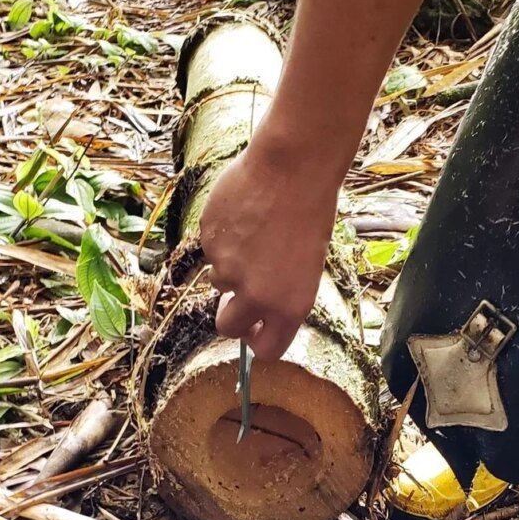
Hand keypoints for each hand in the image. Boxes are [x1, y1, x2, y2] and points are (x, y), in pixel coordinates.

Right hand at [199, 133, 338, 360]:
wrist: (292, 169)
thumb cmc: (311, 212)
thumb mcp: (307, 264)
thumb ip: (281, 293)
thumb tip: (257, 308)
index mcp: (289, 306)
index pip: (266, 350)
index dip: (257, 341)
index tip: (255, 330)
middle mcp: (256, 295)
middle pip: (228, 326)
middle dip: (231, 315)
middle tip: (239, 294)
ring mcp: (227, 269)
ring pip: (218, 280)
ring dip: (230, 266)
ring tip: (253, 234)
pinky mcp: (207, 242)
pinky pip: (210, 249)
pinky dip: (222, 238)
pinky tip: (242, 215)